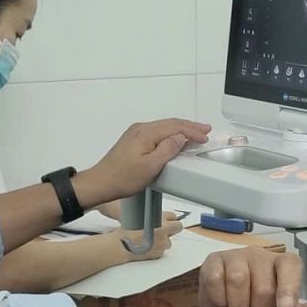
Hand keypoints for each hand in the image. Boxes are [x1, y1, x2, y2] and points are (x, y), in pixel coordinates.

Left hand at [81, 119, 209, 204]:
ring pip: (163, 127)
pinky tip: (175, 139)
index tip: (205, 137)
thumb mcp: (150, 167)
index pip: (175, 127)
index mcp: (146, 133)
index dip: (192, 131)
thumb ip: (167, 150)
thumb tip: (180, 137)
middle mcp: (141, 128)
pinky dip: (170, 134)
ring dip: (180, 129)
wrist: (100, 183)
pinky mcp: (133, 140)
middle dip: (189, 126)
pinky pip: (157, 132)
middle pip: (170, 123)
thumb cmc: (124, 178)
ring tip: (195, 133)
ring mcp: (135, 133)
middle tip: (206, 130)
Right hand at [117, 213, 184, 261]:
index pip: (173, 216)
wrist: (121, 245)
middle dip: (173, 229)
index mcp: (159, 218)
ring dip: (163, 241)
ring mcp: (162, 242)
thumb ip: (152, 219)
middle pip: (178, 227)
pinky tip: (148, 247)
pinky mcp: (159, 253)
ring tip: (151, 240)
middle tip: (165, 230)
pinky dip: (157, 249)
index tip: (168, 221)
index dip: (170, 219)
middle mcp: (163, 230)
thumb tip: (157, 219)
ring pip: (170, 241)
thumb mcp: (139, 218)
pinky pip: (162, 250)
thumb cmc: (126, 232)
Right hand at [197, 247, 306, 306]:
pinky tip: (224, 306)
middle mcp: (261, 256)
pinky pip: (216, 281)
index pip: (290, 266)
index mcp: (284, 266)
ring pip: (239, 280)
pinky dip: (220, 302)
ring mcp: (235, 257)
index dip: (288, 289)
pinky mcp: (212, 263)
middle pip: (263, 283)